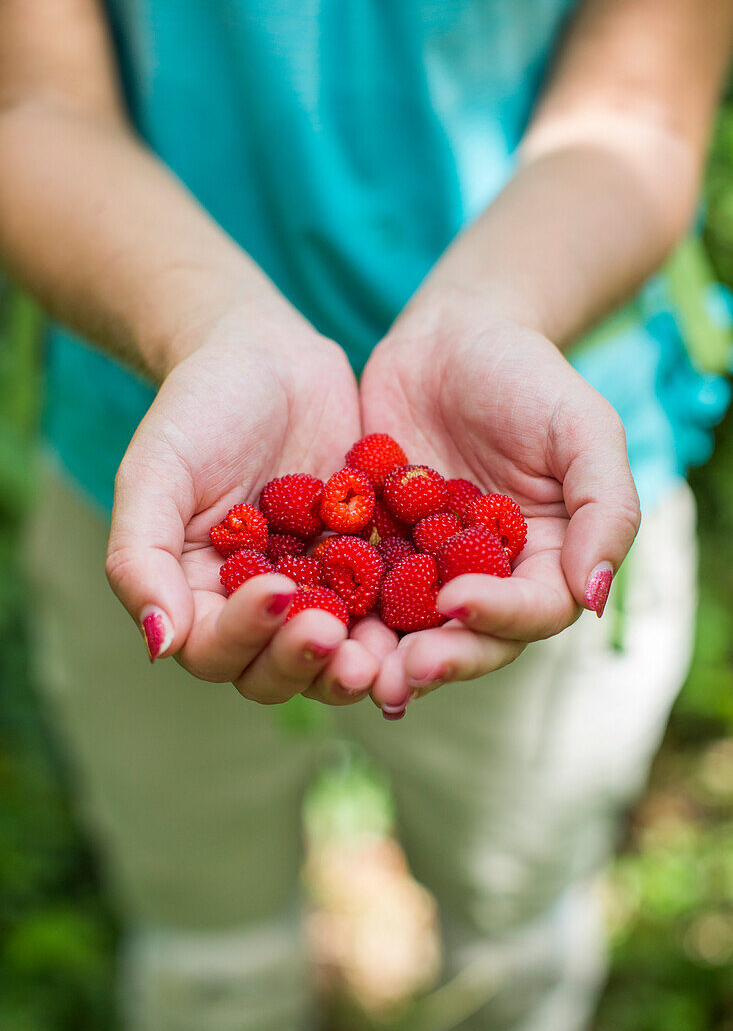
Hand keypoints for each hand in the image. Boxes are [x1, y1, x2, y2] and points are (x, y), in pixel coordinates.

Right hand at [107, 305, 379, 704]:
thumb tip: (158, 647)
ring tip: (379, 654)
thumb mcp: (156, 472)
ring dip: (352, 664)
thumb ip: (139, 558)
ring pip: (332, 658)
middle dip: (303, 663)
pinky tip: (425, 613)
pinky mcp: (366, 570)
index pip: (215, 649)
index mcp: (197, 597)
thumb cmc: (199, 407)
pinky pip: (386, 611)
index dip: (245, 637)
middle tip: (334, 635)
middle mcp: (257, 609)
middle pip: (275, 672)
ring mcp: (316, 592)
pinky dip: (401, 624)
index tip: (277, 593)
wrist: (269, 357)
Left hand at [358, 289, 640, 714]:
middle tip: (402, 669)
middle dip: (441, 656)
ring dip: (384, 654)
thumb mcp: (583, 429)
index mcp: (548, 560)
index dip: (500, 617)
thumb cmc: (528, 375)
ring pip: (410, 628)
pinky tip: (308, 621)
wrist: (450, 336)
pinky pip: (356, 587)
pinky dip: (338, 608)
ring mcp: (427, 568)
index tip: (457, 602)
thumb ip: (607, 509)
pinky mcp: (375, 550)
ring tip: (353, 665)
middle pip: (471, 637)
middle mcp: (488, 577)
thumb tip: (594, 598)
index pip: (534, 610)